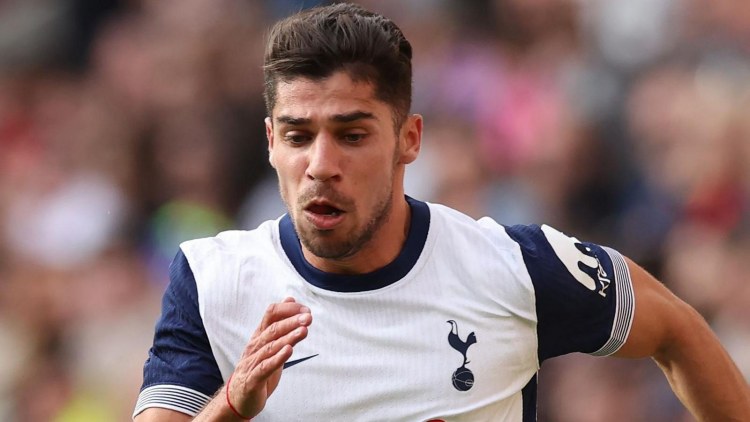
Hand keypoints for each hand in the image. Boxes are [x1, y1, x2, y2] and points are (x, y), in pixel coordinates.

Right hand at [226, 297, 311, 418]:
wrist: (238, 398)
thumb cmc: (256, 369)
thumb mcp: (270, 343)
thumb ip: (280, 322)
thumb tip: (290, 299)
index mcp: (259, 336)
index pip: (271, 314)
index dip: (288, 310)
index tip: (306, 310)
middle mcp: (255, 346)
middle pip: (273, 329)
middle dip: (292, 322)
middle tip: (308, 317)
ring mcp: (252, 362)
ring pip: (271, 346)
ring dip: (288, 338)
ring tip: (303, 331)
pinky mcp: (253, 379)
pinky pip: (265, 367)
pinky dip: (277, 358)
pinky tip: (288, 351)